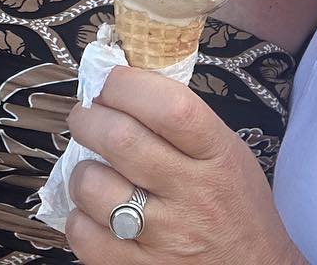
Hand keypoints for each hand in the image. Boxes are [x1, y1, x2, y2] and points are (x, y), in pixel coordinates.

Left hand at [65, 66, 303, 263]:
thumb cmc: (236, 205)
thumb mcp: (227, 151)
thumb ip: (182, 118)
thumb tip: (121, 82)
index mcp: (217, 154)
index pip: (170, 107)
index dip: (127, 84)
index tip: (109, 79)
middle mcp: (192, 194)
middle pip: (121, 139)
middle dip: (88, 118)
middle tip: (85, 117)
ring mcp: (166, 236)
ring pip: (94, 187)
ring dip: (82, 172)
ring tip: (93, 170)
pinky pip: (86, 237)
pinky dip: (80, 219)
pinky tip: (96, 213)